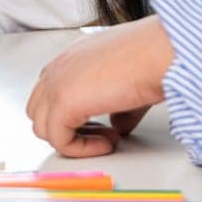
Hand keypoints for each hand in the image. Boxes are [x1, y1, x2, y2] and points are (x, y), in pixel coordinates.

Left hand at [27, 17, 170, 157]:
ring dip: (72, 139)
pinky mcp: (62, 103)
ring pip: (43, 126)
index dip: (75, 113)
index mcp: (75, 54)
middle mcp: (61, 65)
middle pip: (41, 109)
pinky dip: (81, 149)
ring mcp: (56, 83)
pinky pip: (59, 140)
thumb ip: (117, 106)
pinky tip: (108, 143)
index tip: (104, 123)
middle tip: (102, 133)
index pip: (54, 90)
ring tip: (107, 140)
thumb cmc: (154, 54)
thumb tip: (119, 125)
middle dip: (67, 127)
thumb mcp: (131, 80)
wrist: (160, 51)